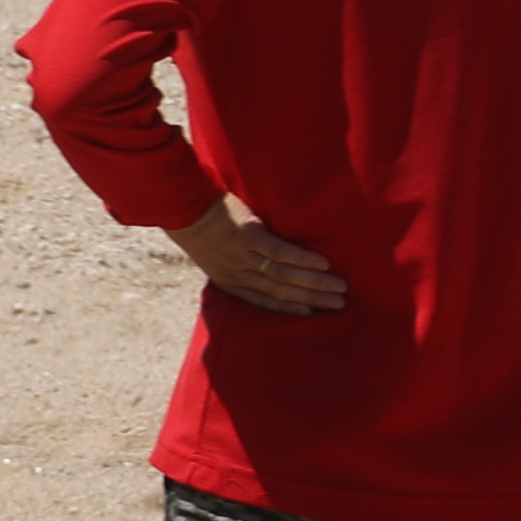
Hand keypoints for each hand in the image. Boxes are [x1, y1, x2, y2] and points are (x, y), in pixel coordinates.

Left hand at [168, 196, 346, 316]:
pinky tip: (322, 264)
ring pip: (283, 275)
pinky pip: (279, 252)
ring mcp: (241, 256)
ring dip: (314, 283)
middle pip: (280, 292)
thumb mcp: (214, 256)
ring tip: (339, 286)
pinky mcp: (247, 235)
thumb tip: (263, 267)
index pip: (263, 301)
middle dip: (312, 299)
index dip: (290, 309)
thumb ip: (237, 264)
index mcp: (229, 281)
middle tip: (340, 303)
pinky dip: (301, 259)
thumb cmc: (199, 227)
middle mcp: (237, 274)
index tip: (315, 314)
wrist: (181, 207)